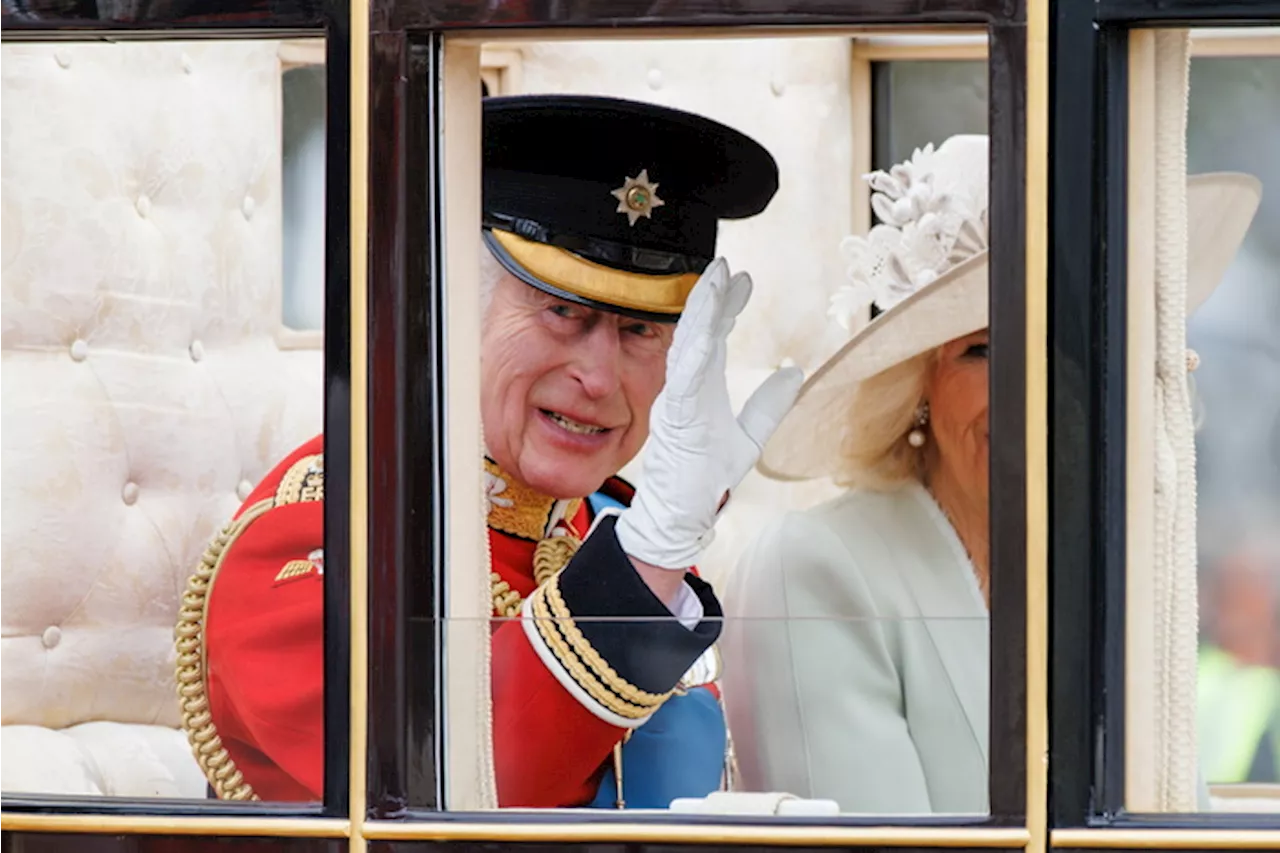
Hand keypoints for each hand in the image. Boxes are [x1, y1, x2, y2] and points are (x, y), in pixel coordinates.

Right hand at [615, 258, 804, 569]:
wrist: (681, 515)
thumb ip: (769, 405)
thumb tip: (796, 372)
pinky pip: (682, 382)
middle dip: (712, 298)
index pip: (713, 337)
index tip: (745, 280)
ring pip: (686, 347)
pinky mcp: (674, 421)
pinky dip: (693, 355)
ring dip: (699, 314)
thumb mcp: (750, 437)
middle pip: (697, 332)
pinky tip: (705, 333)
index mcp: (700, 388)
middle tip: (729, 266)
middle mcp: (685, 388)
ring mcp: (676, 402)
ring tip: (713, 283)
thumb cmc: (705, 479)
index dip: (727, 307)